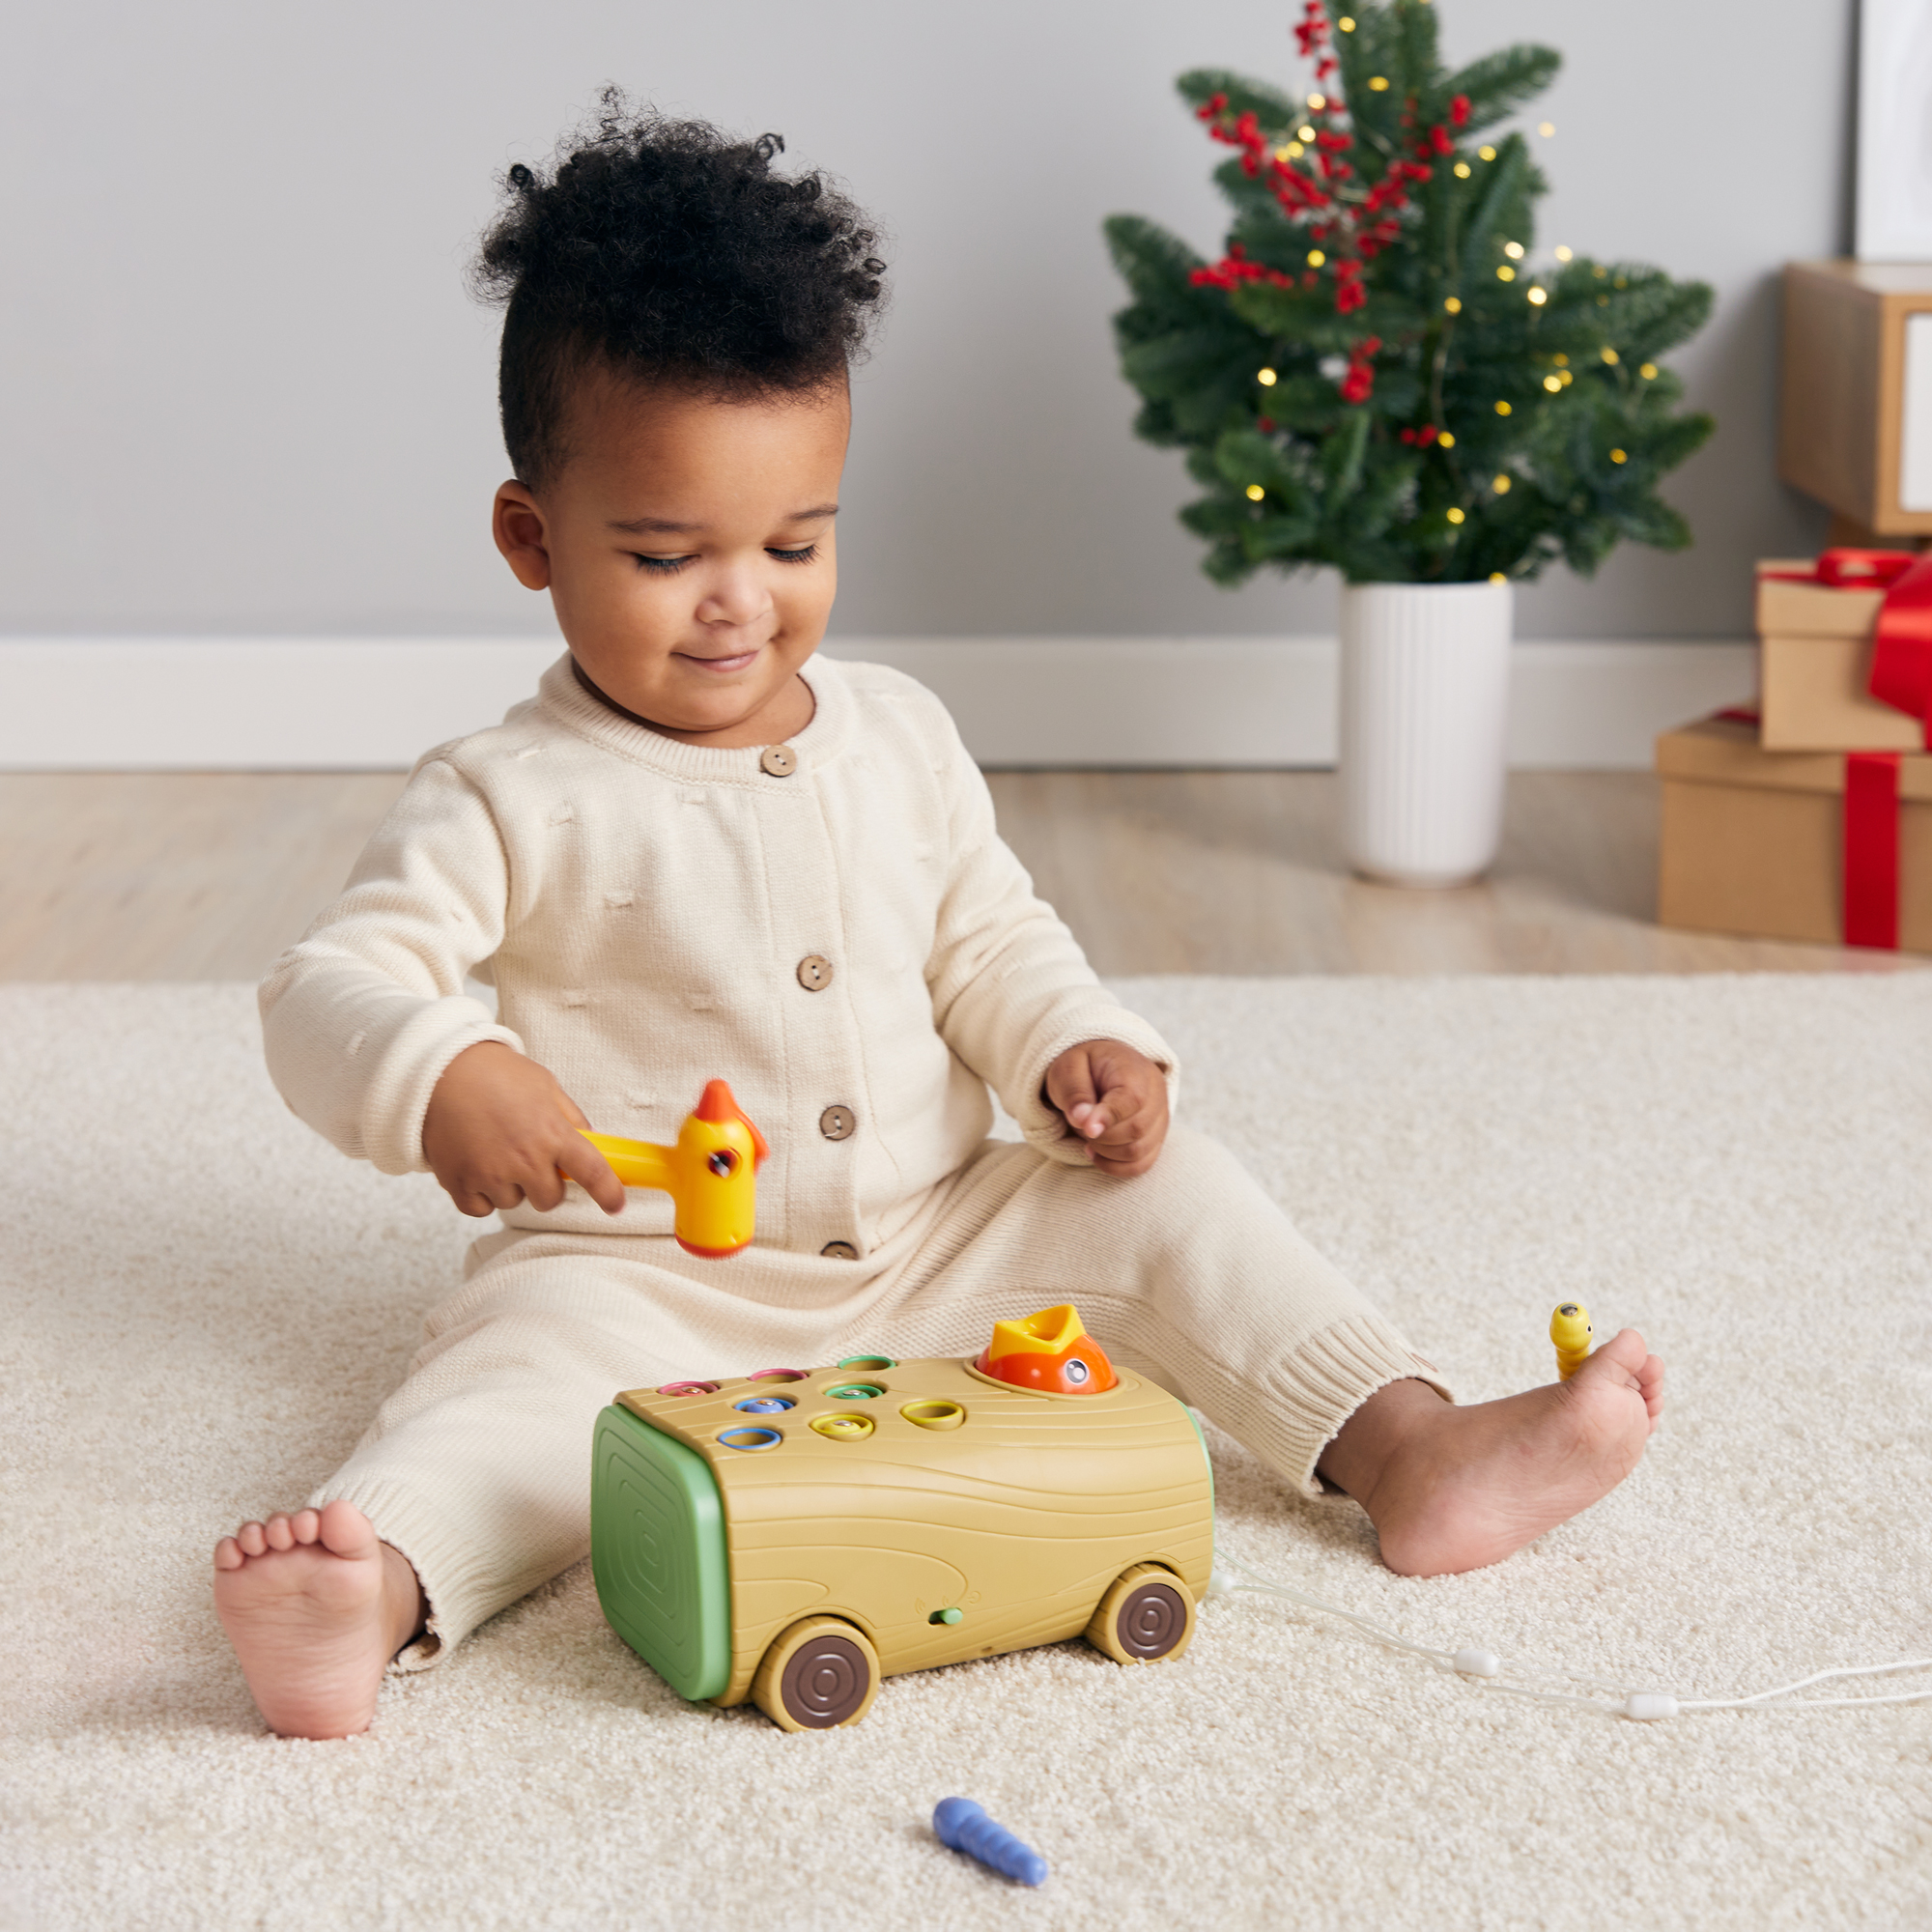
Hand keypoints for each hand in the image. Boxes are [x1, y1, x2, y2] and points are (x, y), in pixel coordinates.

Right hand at [421, 1041, 624, 1217]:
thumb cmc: (494, 1073)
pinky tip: (475, 1165)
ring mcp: (491, 1174)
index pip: (593, 1172)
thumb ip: (569, 1116)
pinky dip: (480, 1194)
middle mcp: (524, 1159)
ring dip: (509, 1185)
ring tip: (493, 1150)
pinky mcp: (460, 1184)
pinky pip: (481, 1208)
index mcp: (552, 1132)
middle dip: (545, 1185)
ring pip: (513, 1202)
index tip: (616, 1205)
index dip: (609, 1193)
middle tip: (529, 1159)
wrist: (438, 1070)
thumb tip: (590, 1140)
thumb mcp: (545, 1085)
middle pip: (550, 1199)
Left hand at [1042, 1039, 1168, 1176]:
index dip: (1110, 1118)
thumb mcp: (1068, 1069)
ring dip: (1105, 1151)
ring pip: (1139, 1151)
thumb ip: (1075, 1092)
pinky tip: (1095, 1153)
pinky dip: (1115, 1166)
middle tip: (1080, 1123)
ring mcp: (1160, 1117)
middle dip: (1101, 1136)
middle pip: (1137, 1129)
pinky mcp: (1156, 1138)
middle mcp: (1156, 1093)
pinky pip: (1142, 1164)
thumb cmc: (1083, 1067)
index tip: (1087, 1129)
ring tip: (1087, 1135)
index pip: (1133, 1099)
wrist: (1099, 1067)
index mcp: (1135, 1069)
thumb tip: (1083, 1120)